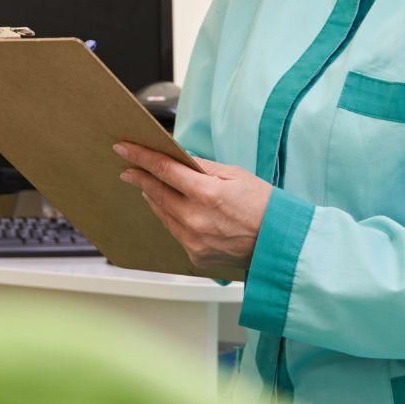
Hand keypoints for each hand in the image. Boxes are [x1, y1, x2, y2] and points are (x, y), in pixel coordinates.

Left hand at [114, 142, 269, 279]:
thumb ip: (203, 168)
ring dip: (153, 198)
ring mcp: (194, 240)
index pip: (164, 171)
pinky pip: (175, 231)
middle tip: (129, 168)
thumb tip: (179, 159)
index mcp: (207, 194)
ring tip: (148, 186)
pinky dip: (171, 217)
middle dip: (140, 179)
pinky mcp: (195, 255)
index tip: (124, 149)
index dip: (141, 158)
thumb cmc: (264, 206)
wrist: (281, 243)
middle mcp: (195, 219)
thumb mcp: (236, 175)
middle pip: (156, 194)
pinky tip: (173, 208)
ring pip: (162, 214)